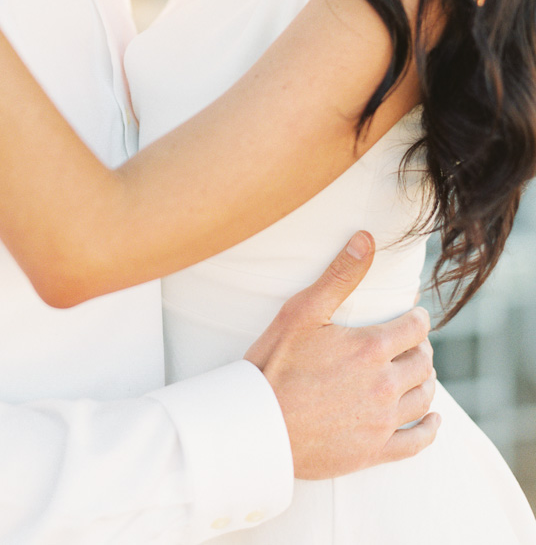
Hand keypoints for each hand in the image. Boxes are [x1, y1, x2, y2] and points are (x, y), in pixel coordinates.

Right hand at [245, 231, 438, 478]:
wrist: (258, 425)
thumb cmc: (274, 364)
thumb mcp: (302, 312)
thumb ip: (339, 275)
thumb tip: (366, 238)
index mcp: (371, 349)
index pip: (416, 328)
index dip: (417, 318)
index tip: (413, 316)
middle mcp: (384, 385)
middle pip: (423, 362)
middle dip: (421, 348)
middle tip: (411, 343)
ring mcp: (382, 422)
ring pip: (423, 398)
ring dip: (425, 381)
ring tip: (417, 373)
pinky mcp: (374, 451)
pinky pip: (417, 441)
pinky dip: (430, 429)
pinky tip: (432, 420)